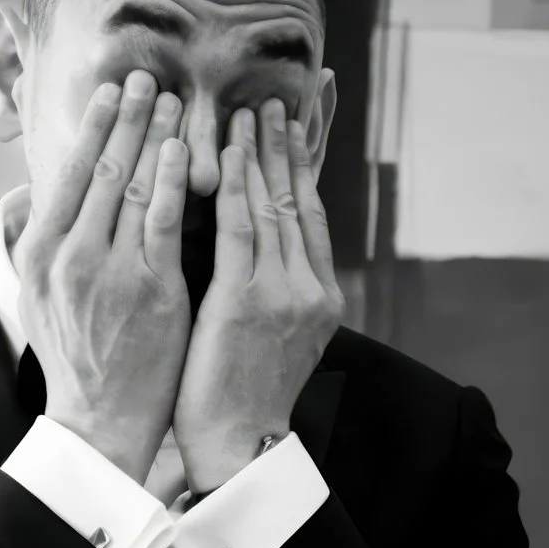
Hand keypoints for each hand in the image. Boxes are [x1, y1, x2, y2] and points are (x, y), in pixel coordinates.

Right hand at [16, 72, 190, 482]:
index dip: (92, 127)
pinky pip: (162, 219)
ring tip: (173, 100)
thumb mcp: (42, 301)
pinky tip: (184, 149)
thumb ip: (47, 246)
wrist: (100, 422)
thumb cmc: (79, 363)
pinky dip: (171, 177)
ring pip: (131, 184)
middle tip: (146, 77)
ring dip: (154, 134)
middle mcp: (68, 256)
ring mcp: (110, 272)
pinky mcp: (151, 290)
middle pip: (99, 167)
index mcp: (40, 255)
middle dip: (125, 116)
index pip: (66, 173)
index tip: (110, 94)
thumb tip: (48, 198)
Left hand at [173, 96, 344, 492]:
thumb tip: (268, 257)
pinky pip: (239, 225)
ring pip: (272, 204)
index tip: (297, 126)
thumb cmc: (244, 400)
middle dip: (286, 146)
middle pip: (298, 200)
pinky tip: (226, 149)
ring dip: (259, 152)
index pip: (312, 216)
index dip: (304, 167)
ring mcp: (282, 293)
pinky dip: (234, 183)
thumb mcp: (278, 342)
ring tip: (248, 110)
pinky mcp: (246, 299)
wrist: (239, 448)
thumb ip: (279, 295)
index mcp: (321, 299)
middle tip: (274, 100)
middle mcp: (310, 289)